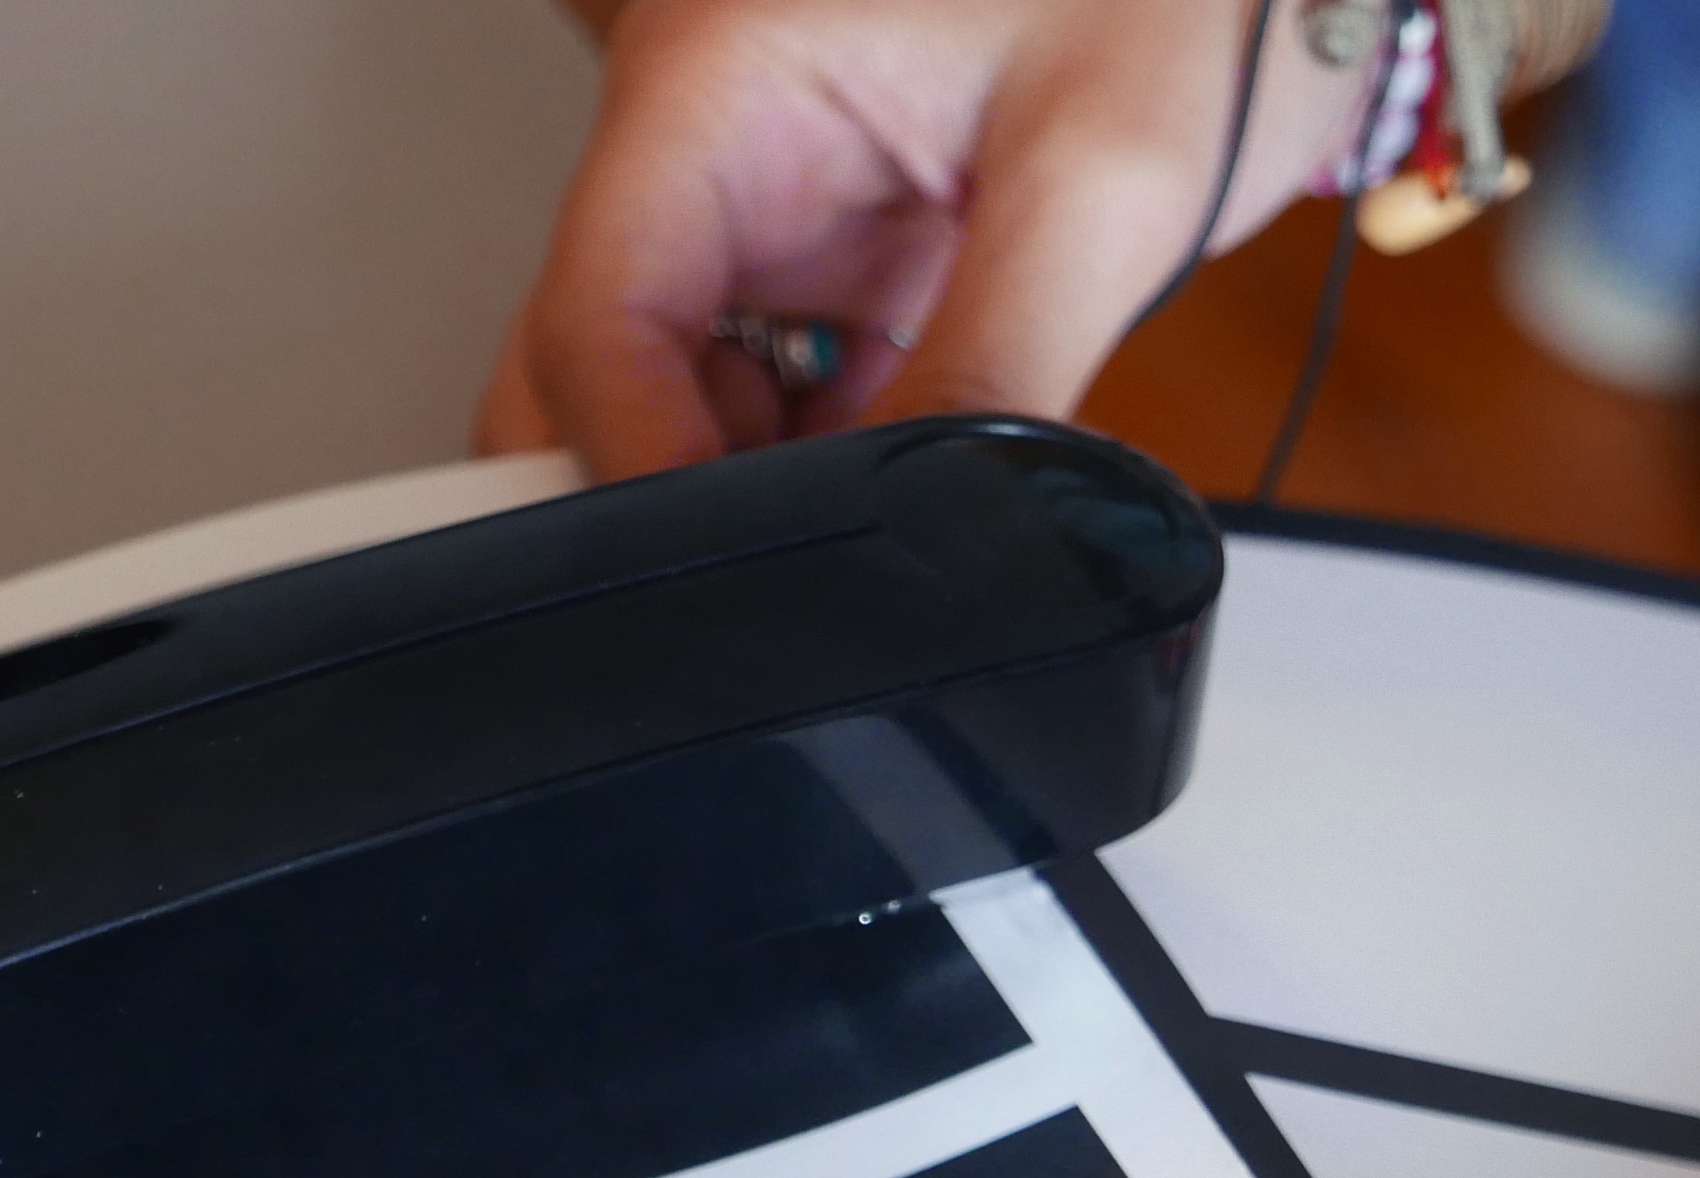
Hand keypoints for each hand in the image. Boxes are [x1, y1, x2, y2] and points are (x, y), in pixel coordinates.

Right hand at [481, 0, 1368, 475]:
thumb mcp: (1104, 185)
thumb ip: (1000, 382)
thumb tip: (934, 546)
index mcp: (717, 80)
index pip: (595, 323)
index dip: (646, 475)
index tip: (737, 575)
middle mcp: (708, 140)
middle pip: (595, 373)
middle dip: (678, 492)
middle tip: (804, 559)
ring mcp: (763, 203)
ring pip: (678, 406)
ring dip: (769, 482)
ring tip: (905, 481)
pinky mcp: (831, 258)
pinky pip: (776, 398)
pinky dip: (835, 460)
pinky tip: (920, 457)